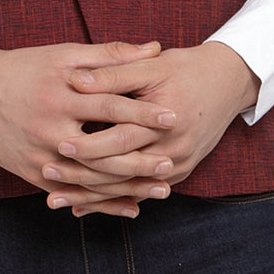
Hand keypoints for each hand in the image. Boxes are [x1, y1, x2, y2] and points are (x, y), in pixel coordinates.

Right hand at [0, 40, 178, 215]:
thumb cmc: (25, 68)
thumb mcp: (64, 54)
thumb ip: (111, 55)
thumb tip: (155, 48)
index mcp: (61, 95)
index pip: (108, 106)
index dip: (141, 113)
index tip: (172, 117)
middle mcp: (50, 129)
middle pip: (102, 150)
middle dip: (139, 159)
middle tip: (172, 163)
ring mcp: (40, 155)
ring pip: (90, 179)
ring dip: (128, 186)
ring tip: (162, 188)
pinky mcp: (32, 174)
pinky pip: (72, 193)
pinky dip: (101, 203)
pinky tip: (130, 206)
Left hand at [41, 42, 259, 215]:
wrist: (227, 83)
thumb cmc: (185, 69)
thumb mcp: (151, 66)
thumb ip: (114, 73)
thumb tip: (77, 79)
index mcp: (165, 121)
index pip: (120, 139)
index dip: (88, 143)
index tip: (57, 144)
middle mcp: (173, 151)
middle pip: (120, 171)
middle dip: (81, 176)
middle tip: (46, 174)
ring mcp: (177, 166)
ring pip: (127, 188)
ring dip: (90, 197)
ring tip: (54, 199)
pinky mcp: (176, 174)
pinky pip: (138, 192)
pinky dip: (110, 200)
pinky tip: (82, 206)